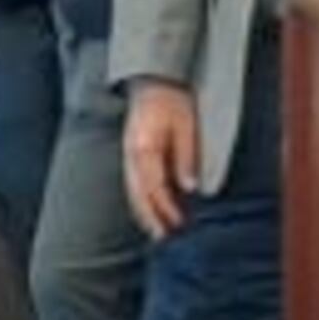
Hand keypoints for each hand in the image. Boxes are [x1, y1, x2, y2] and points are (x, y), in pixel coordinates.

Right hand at [121, 81, 201, 238]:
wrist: (155, 81)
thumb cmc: (174, 102)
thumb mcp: (186, 127)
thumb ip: (185, 157)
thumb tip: (190, 187)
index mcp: (144, 148)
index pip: (154, 186)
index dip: (166, 208)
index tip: (178, 223)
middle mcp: (131, 154)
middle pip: (138, 194)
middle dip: (150, 218)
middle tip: (163, 237)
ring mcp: (128, 154)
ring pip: (132, 190)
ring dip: (143, 212)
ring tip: (155, 230)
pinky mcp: (130, 153)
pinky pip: (132, 182)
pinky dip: (139, 199)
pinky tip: (149, 208)